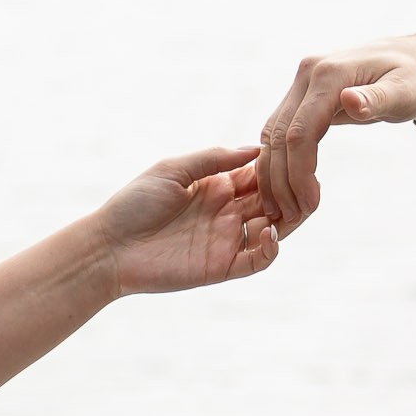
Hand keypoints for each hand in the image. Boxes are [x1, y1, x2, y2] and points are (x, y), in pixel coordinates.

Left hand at [94, 147, 281, 297]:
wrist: (109, 246)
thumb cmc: (134, 203)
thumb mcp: (174, 170)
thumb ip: (214, 158)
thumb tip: (256, 148)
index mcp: (217, 187)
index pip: (260, 175)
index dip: (278, 167)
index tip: (293, 156)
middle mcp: (226, 213)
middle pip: (273, 201)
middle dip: (291, 192)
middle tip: (306, 183)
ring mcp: (226, 240)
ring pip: (274, 230)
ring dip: (288, 218)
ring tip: (295, 206)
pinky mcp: (221, 267)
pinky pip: (257, 260)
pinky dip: (270, 249)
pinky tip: (268, 232)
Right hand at [258, 31, 415, 231]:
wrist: (415, 58)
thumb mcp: (408, 90)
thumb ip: (379, 98)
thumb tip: (350, 101)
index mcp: (328, 73)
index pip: (300, 131)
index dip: (300, 173)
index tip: (309, 205)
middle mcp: (307, 74)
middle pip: (278, 135)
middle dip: (282, 179)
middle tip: (294, 215)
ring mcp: (301, 83)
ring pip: (272, 134)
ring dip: (273, 173)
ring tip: (285, 208)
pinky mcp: (302, 95)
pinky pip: (280, 130)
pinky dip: (278, 159)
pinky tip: (286, 186)